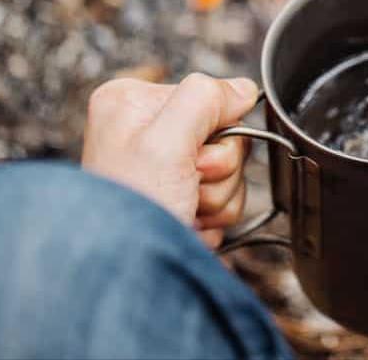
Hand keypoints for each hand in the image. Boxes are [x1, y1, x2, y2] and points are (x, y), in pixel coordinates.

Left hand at [81, 73, 258, 246]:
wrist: (125, 279)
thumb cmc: (129, 215)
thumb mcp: (164, 143)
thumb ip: (204, 99)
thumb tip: (242, 89)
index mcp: (132, 104)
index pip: (211, 98)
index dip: (217, 133)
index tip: (193, 160)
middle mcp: (145, 133)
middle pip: (225, 136)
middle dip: (217, 172)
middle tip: (187, 188)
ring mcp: (162, 171)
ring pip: (228, 172)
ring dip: (216, 199)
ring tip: (184, 211)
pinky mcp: (177, 201)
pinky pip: (222, 200)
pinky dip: (212, 220)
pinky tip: (187, 227)